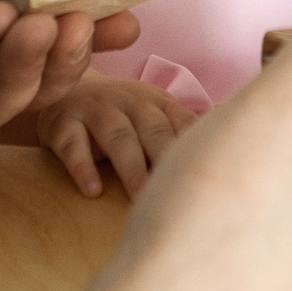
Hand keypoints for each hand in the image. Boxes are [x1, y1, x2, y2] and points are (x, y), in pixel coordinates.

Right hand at [39, 76, 198, 198]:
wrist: (63, 91)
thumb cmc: (119, 116)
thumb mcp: (150, 116)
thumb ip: (180, 133)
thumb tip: (230, 157)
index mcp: (155, 102)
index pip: (181, 123)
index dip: (194, 150)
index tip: (209, 178)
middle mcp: (128, 100)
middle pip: (154, 129)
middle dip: (167, 160)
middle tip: (179, 196)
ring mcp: (94, 109)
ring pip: (117, 136)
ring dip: (131, 168)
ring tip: (140, 200)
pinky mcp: (62, 122)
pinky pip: (73, 144)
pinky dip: (83, 167)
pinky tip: (93, 191)